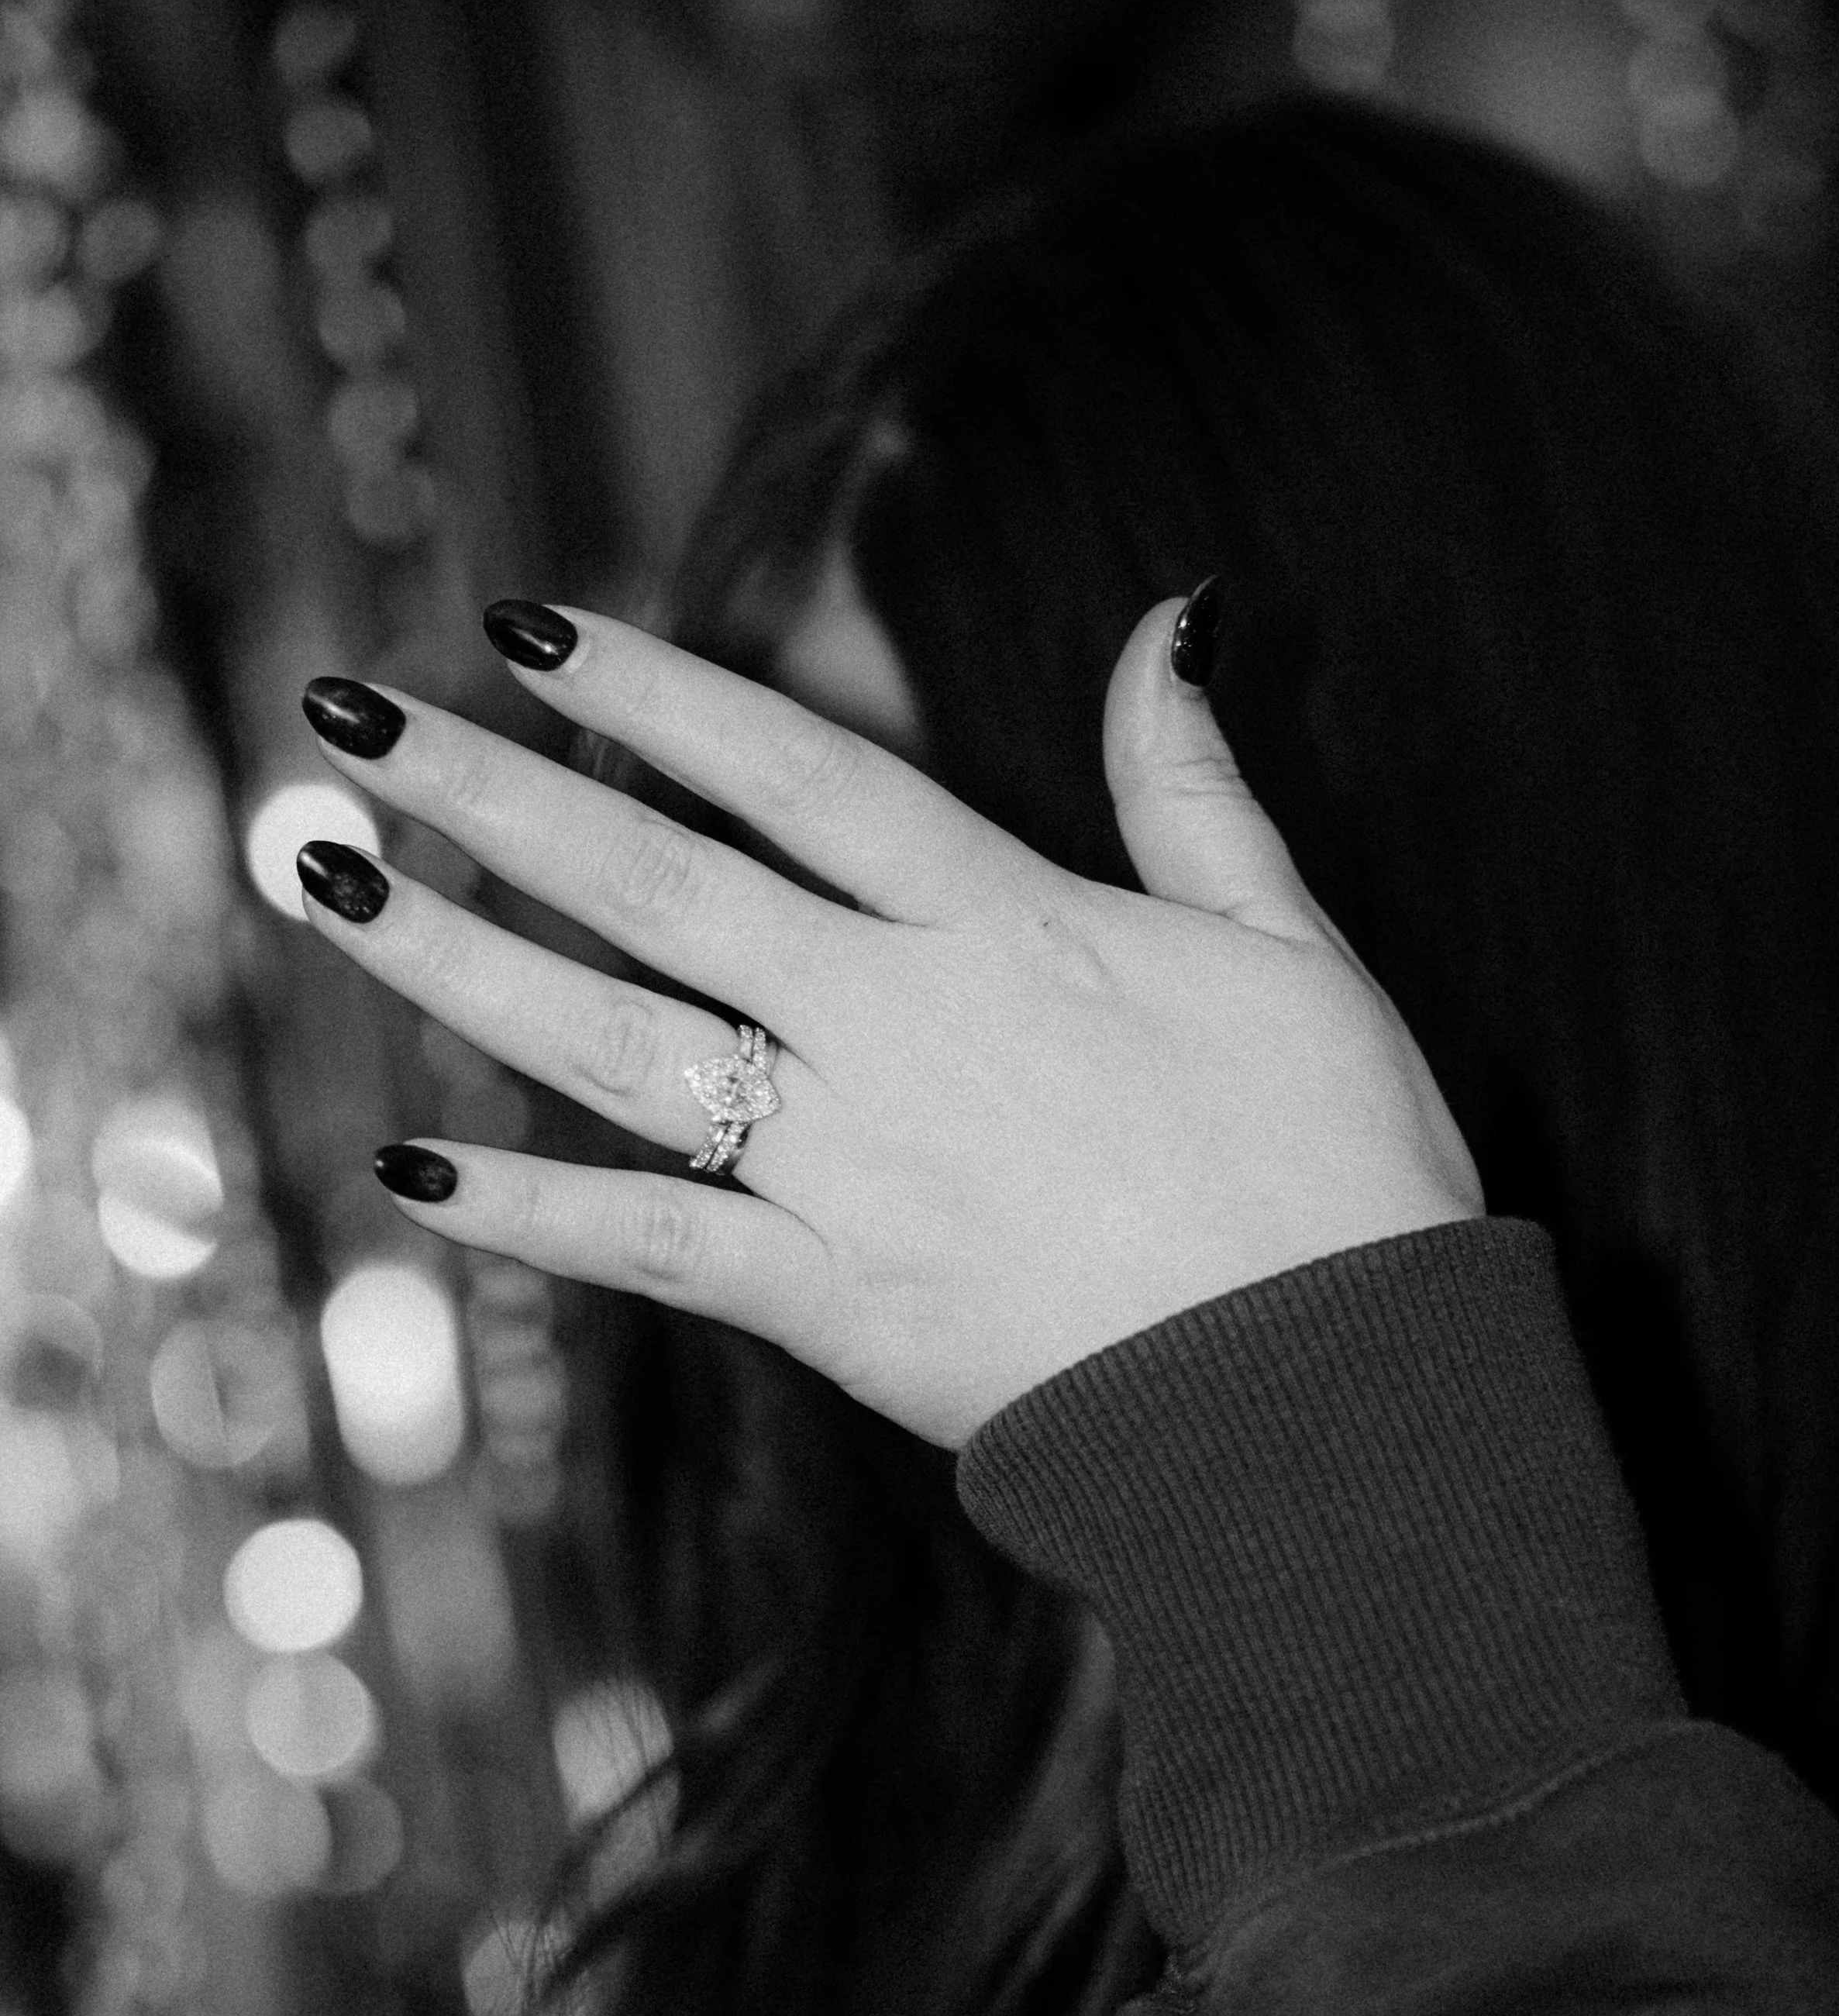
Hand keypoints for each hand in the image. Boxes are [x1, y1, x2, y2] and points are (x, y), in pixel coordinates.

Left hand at [295, 601, 1481, 1449]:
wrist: (1339, 1397)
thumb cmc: (1340, 1164)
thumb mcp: (1290, 942)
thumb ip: (1194, 785)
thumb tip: (1168, 619)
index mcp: (1006, 923)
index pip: (793, 768)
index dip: (654, 690)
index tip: (526, 626)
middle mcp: (897, 1025)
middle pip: (657, 881)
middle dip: (490, 791)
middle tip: (343, 717)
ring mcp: (851, 1166)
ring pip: (613, 1040)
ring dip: (452, 958)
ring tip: (321, 882)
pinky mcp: (835, 1306)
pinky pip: (649, 1248)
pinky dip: (527, 1213)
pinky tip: (402, 1170)